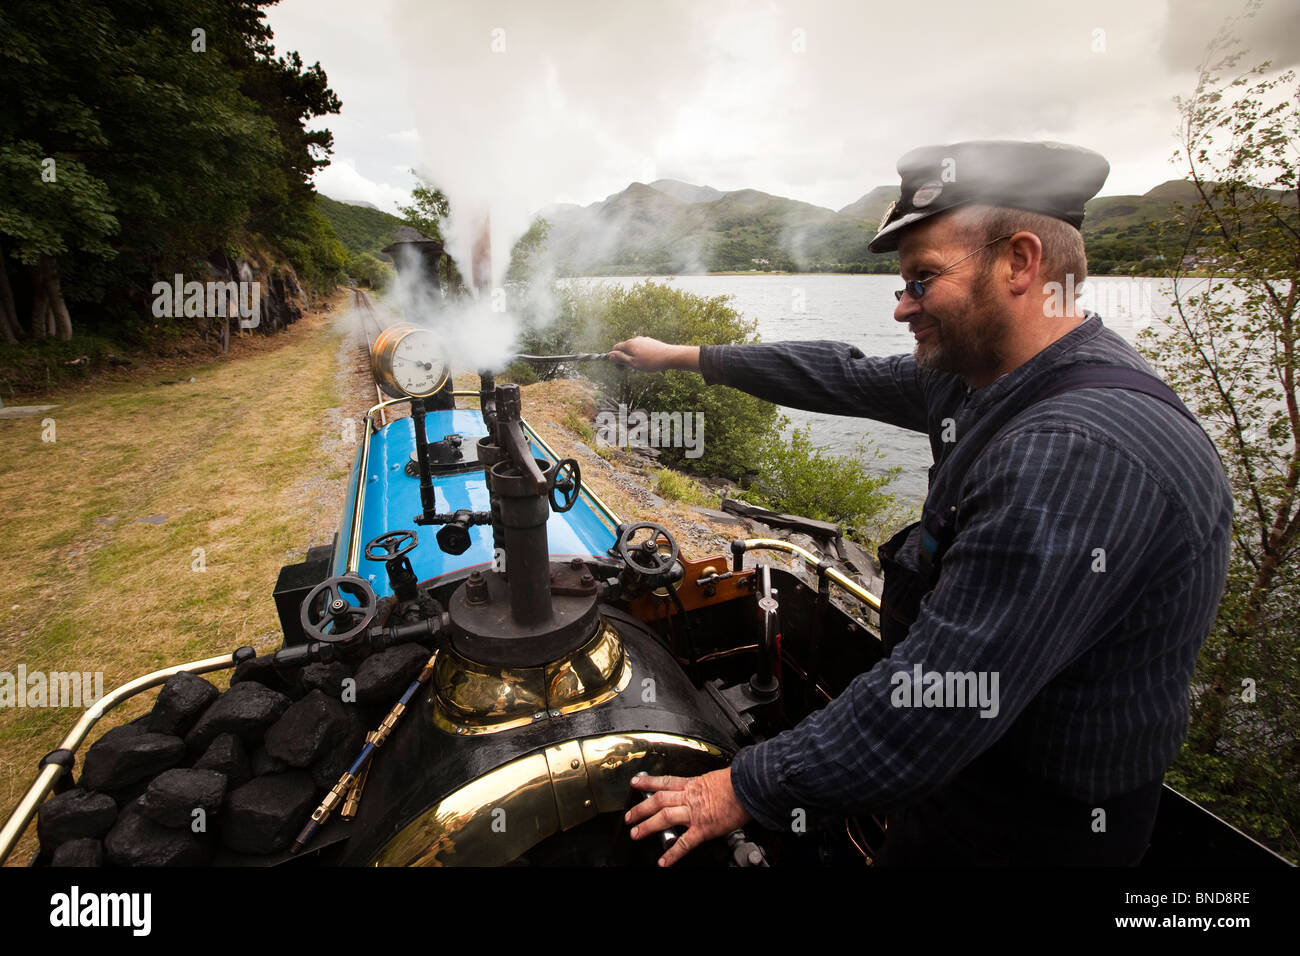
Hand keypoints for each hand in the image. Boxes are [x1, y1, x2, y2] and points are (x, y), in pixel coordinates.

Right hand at [607, 337, 700, 372]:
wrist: (670, 356)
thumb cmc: (651, 361)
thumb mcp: (633, 363)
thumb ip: (620, 359)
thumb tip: (609, 355)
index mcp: (629, 344)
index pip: (615, 348)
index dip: (614, 358)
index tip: (620, 367)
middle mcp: (635, 339)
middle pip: (624, 348)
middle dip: (624, 358)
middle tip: (630, 369)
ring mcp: (644, 340)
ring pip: (633, 348)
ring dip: (632, 357)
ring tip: (640, 366)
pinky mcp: (651, 342)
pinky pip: (641, 348)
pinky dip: (640, 355)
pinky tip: (648, 361)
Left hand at [624, 768, 751, 865]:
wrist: (749, 786)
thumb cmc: (738, 781)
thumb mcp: (716, 777)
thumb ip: (704, 785)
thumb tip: (703, 787)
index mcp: (693, 784)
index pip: (665, 781)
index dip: (648, 782)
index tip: (636, 783)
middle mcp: (690, 797)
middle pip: (658, 800)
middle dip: (641, 809)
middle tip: (629, 816)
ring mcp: (695, 813)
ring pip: (664, 818)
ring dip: (647, 826)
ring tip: (636, 834)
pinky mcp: (703, 828)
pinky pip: (684, 843)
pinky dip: (673, 854)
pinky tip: (664, 862)